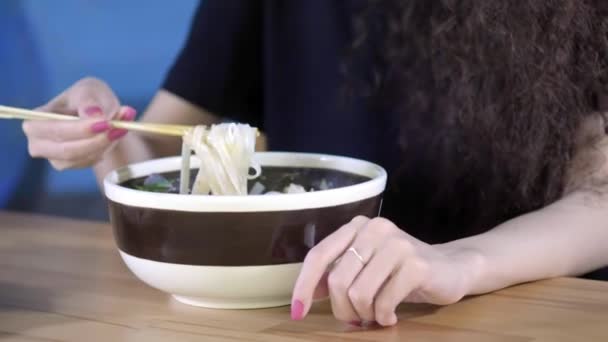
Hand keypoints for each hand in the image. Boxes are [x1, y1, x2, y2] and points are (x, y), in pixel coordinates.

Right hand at [23, 77, 135, 169]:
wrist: (98, 114)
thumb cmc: (88, 98)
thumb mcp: (90, 90)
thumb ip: (90, 100)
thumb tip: (93, 114)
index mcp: (36, 118)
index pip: (52, 129)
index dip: (78, 129)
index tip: (105, 123)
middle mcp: (38, 141)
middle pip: (65, 150)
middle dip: (94, 142)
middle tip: (118, 129)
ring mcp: (52, 156)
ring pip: (80, 158)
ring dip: (104, 145)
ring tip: (120, 127)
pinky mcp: (67, 164)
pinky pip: (89, 162)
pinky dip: (104, 150)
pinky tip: (112, 136)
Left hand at [291, 216, 482, 325]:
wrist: (451, 267)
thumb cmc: (400, 271)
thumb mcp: (366, 268)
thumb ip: (337, 275)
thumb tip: (306, 295)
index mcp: (356, 227)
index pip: (319, 255)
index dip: (304, 286)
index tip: (298, 313)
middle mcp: (374, 229)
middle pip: (338, 280)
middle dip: (342, 309)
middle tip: (356, 319)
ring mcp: (397, 244)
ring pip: (358, 293)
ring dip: (364, 315)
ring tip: (376, 315)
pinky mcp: (416, 264)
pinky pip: (383, 302)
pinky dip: (383, 317)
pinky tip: (391, 316)